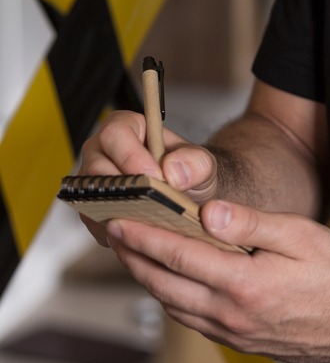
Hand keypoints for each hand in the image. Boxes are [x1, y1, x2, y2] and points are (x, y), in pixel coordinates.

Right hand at [78, 110, 219, 244]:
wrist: (191, 197)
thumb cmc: (190, 173)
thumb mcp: (203, 163)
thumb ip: (196, 162)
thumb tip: (173, 171)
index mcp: (126, 128)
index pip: (116, 136)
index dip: (133, 157)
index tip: (156, 177)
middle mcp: (101, 153)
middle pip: (97, 170)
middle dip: (126, 190)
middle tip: (153, 205)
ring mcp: (94, 183)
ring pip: (93, 199)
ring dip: (122, 214)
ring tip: (152, 222)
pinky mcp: (94, 210)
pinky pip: (98, 223)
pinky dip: (120, 232)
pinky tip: (144, 234)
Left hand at [104, 199, 329, 362]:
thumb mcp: (302, 236)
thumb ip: (252, 223)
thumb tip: (209, 212)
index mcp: (245, 284)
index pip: (178, 256)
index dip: (143, 236)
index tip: (120, 220)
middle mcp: (233, 315)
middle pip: (165, 286)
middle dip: (135, 259)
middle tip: (117, 236)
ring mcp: (236, 334)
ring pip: (176, 308)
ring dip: (150, 281)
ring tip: (138, 257)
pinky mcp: (243, 344)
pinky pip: (196, 323)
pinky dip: (175, 301)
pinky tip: (177, 286)